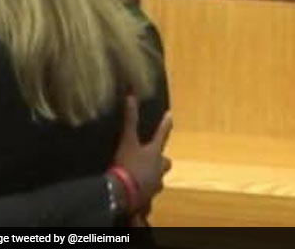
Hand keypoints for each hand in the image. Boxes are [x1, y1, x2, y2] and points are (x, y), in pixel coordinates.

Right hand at [113, 96, 172, 211]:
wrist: (123, 193)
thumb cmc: (128, 164)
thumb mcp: (127, 140)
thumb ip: (129, 119)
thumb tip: (131, 96)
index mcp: (154, 153)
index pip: (161, 135)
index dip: (165, 124)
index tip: (170, 114)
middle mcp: (158, 169)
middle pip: (165, 162)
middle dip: (161, 160)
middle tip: (154, 158)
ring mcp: (154, 185)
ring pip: (157, 179)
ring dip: (152, 176)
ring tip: (141, 177)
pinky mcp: (147, 200)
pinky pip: (148, 196)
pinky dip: (143, 194)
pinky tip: (136, 195)